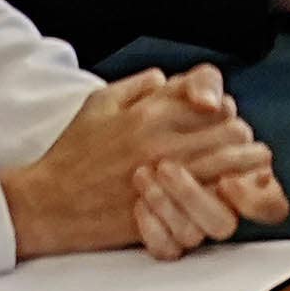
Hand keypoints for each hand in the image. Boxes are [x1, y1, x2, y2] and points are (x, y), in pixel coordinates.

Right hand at [3, 67, 287, 259]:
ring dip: (240, 165)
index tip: (214, 113)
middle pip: (234, 129)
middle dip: (236, 134)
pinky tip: (223, 193)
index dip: (221, 104)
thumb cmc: (72, 155)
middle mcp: (162, 142)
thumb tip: (169, 79)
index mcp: (148, 113)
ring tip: (235, 168)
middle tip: (229, 144)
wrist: (49, 204)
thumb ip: (139, 85)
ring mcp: (168, 179)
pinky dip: (229, 196)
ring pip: (235, 164)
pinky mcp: (169, 211)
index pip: (214, 97)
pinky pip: (220, 201)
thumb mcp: (99, 103)